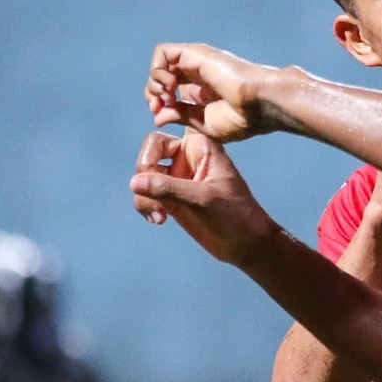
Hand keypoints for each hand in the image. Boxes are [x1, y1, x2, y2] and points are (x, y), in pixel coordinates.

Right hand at [129, 129, 277, 262]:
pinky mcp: (172, 198)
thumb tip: (134, 182)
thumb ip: (168, 188)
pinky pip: (146, 195)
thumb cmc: (235, 215)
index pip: (163, 137)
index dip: (150, 148)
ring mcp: (178, 178)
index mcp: (200, 146)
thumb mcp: (203, 199)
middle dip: (144, 176)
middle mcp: (187, 157)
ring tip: (159, 217)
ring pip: (144, 176)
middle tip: (153, 198)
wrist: (247, 244)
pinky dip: (146, 206)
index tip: (146, 165)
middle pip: (149, 153)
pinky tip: (158, 220)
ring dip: (144, 197)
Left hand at [146, 43, 279, 142]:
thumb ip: (180, 116)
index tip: (160, 113)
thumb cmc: (241, 118)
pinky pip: (163, 52)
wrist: (258, 104)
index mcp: (200, 92)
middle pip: (160, 75)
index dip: (157, 101)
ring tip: (168, 95)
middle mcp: (196, 75)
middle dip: (152, 92)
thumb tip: (157, 116)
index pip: (166, 90)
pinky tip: (171, 86)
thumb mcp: (203, 124)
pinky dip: (158, 70)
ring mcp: (195, 62)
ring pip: (159, 62)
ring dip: (154, 81)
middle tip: (162, 104)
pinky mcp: (194, 53)